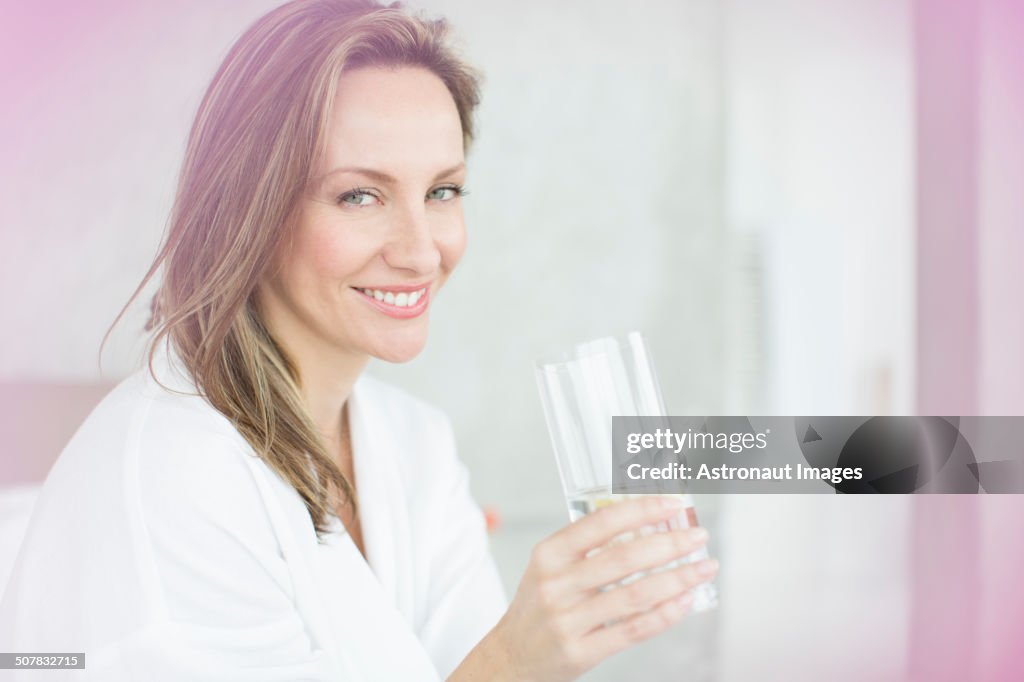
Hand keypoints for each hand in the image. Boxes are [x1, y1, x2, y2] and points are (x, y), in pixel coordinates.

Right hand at [451, 496, 717, 681]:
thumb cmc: (538, 607)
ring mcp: (568, 620)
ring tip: (703, 567)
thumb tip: (645, 525)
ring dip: (677, 579)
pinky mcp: (581, 652)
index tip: (671, 504)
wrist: (511, 657)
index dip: (641, 510)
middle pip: (623, 558)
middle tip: (697, 535)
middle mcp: (556, 585)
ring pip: (634, 595)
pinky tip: (684, 601)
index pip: (601, 523)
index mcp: (549, 555)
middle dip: (669, 544)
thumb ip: (587, 548)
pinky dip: (665, 614)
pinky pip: (633, 630)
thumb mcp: (549, 568)